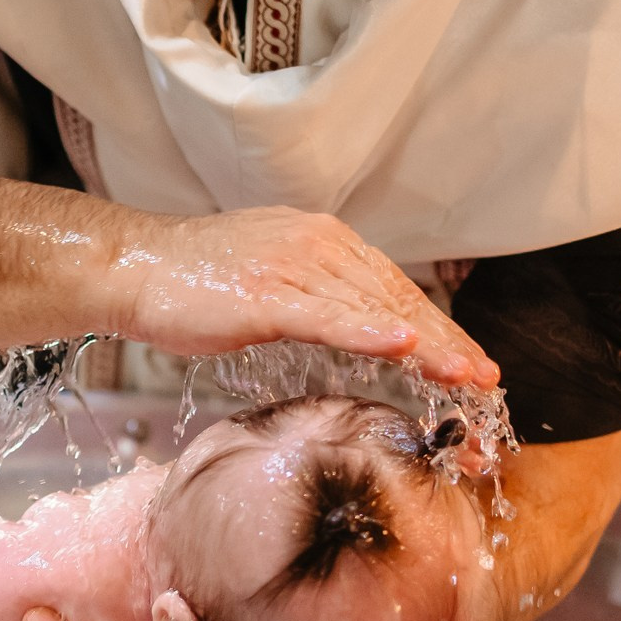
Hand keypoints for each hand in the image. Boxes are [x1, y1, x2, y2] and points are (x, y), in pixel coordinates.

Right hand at [110, 207, 498, 388]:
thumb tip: (357, 321)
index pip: (394, 288)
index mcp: (323, 241)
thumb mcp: (272, 282)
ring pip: (372, 309)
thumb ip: (318, 295)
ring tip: (465, 374)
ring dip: (425, 343)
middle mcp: (317, 245)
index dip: (438, 326)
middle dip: (447, 341)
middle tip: (487, 379)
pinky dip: (367, 331)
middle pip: (397, 298)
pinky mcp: (263, 294)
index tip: (471, 361)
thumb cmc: (194, 282)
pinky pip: (326, 315)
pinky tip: (401, 345)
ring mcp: (292, 267)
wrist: (133, 266)